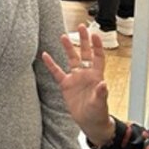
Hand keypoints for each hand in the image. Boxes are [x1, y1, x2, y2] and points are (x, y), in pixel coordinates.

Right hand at [42, 25, 113, 144]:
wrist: (90, 122)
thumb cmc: (98, 113)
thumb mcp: (100, 104)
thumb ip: (101, 94)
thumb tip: (103, 84)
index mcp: (97, 76)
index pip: (98, 57)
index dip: (97, 46)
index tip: (95, 34)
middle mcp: (86, 74)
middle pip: (85, 53)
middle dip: (83, 40)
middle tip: (81, 27)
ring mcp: (75, 78)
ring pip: (71, 59)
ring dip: (68, 48)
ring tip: (63, 36)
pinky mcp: (66, 85)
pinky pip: (57, 72)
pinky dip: (51, 64)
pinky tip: (45, 56)